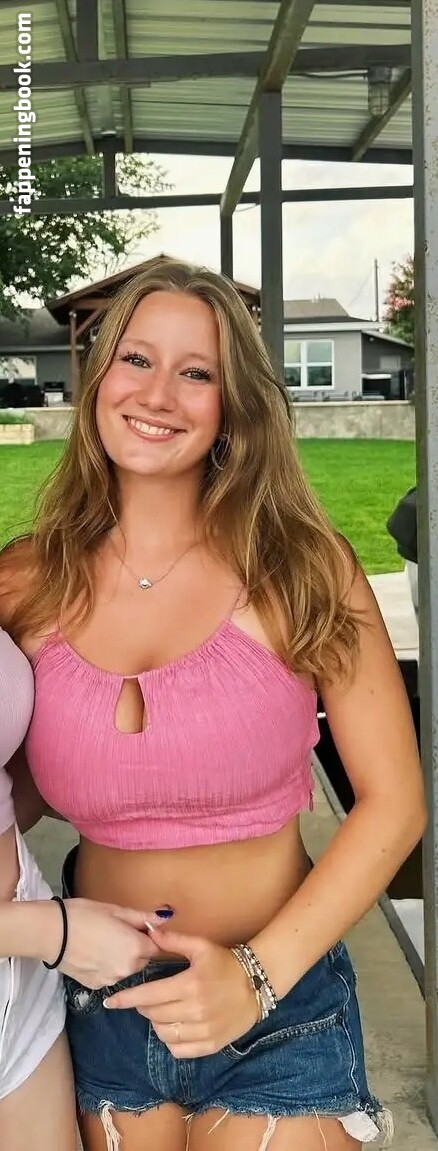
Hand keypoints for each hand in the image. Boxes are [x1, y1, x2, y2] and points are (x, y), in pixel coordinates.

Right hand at [42, 899, 163, 988]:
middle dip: (137, 949)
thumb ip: (142, 918)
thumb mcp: (116, 910)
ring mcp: (111, 980)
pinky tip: (93, 955)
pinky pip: (110, 976)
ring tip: (103, 943)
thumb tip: (165, 918)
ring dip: (122, 959)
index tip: (138, 928)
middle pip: (143, 960)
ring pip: (127, 970)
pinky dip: (107, 968)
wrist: (50, 934)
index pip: (157, 946)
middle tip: (117, 933)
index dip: (149, 936)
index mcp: (136, 948)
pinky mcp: (96, 986)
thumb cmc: (83, 915)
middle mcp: (127, 969)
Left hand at [103, 927, 259, 1057]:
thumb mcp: (201, 947)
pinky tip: (174, 1026)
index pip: (148, 996)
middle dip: (144, 1006)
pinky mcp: (210, 1045)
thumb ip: (173, 941)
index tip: (110, 1002)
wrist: (257, 985)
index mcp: (190, 985)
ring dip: (156, 1023)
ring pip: (163, 1034)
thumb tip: (149, 932)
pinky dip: (171, 1040)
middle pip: (153, 1015)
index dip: (126, 999)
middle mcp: (195, 1011)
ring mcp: (203, 1031)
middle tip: (148, 998)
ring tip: (162, 1011)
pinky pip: (178, 1050)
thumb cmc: (225, 963)